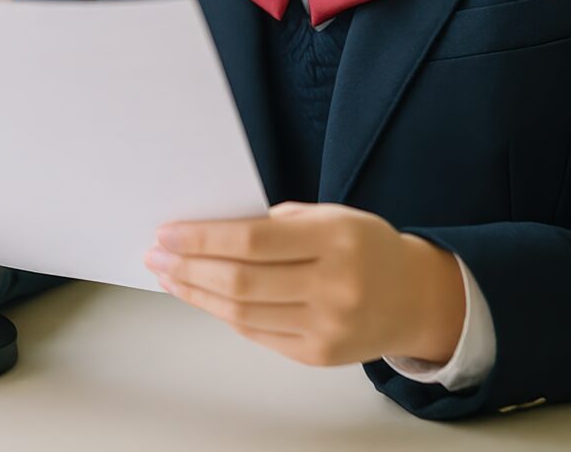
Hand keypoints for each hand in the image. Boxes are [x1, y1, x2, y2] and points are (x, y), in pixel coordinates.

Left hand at [144, 200, 464, 367]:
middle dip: (189, 267)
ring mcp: (327, 326)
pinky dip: (223, 314)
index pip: (253, 241)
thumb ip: (278, 223)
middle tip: (157, 255)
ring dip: (197, 293)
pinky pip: (257, 333)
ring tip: (170, 276)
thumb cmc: (364, 247)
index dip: (203, 239)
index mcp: (337, 239)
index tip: (167, 233)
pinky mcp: (318, 354)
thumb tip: (210, 230)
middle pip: (242, 281)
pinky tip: (203, 297)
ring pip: (243, 313)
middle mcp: (335, 286)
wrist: (414, 298)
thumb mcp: (332, 215)